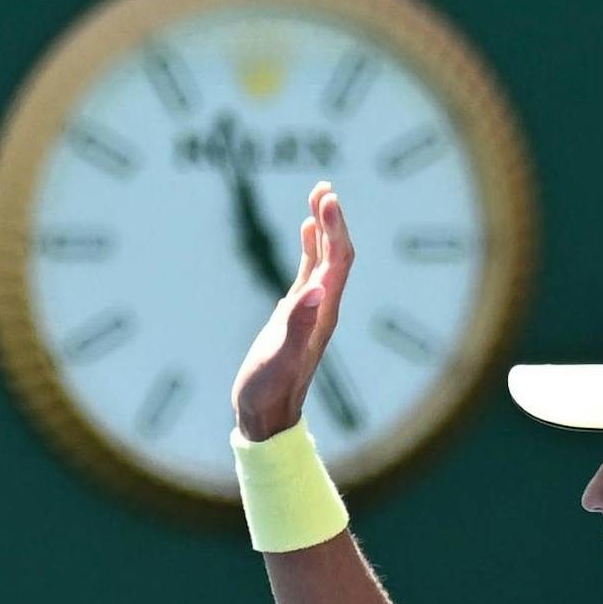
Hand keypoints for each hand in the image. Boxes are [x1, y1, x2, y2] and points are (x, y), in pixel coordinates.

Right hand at [231, 181, 350, 441]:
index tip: (326, 199)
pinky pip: (310, 271)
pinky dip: (312, 246)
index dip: (335, 228)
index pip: (337, 261)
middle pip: (337, 254)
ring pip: (324, 258)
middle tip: (324, 188)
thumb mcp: (280, 358)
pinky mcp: (297, 314)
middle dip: (334, 220)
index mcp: (322, 313)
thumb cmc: (269, 390)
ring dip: (325, 226)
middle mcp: (322, 307)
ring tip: (320, 195)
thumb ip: (298, 324)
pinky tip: (307, 229)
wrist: (265, 415)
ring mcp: (311, 309)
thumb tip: (314, 290)